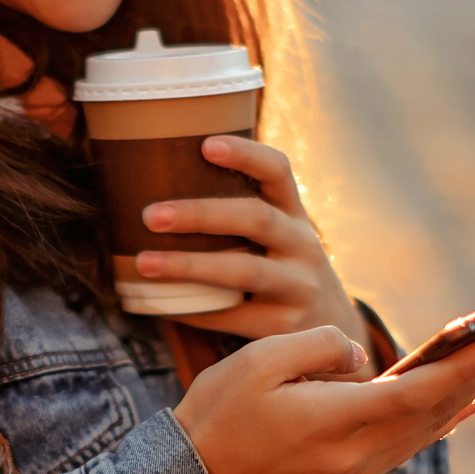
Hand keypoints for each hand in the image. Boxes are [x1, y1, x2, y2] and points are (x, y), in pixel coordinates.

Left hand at [135, 135, 371, 373]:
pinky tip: (161, 304)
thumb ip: (241, 215)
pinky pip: (233, 316)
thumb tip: (159, 184)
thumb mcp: (280, 237)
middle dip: (201, 214)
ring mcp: (298, 287)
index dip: (246, 154)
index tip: (205, 144)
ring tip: (144, 263)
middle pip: (256, 219)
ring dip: (190, 266)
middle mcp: (303, 245)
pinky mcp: (285, 326)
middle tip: (150, 215)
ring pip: (245, 271)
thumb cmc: (282, 270)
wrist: (330, 329)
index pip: (278, 171)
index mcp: (295, 214)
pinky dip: (194, 309)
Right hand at [175, 323, 474, 473]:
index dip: (470, 362)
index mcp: (341, 424)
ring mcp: (359, 469)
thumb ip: (323, 348)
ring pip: (432, 424)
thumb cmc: (220, 411)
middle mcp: (362, 455)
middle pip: (440, 407)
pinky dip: (449, 413)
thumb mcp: (262, 360)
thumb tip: (362, 361)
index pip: (422, 390)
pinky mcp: (352, 471)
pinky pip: (415, 438)